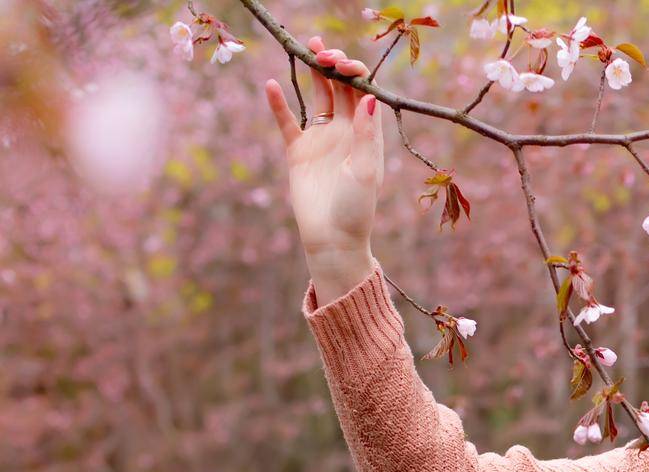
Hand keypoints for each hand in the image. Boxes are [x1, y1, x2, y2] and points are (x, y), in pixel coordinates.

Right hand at [263, 36, 382, 263]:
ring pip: (318, 97)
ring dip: (313, 73)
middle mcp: (346, 133)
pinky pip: (287, 121)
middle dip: (335, 65)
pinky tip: (272, 84)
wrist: (332, 239)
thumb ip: (367, 135)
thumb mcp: (365, 172)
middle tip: (322, 50)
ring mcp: (322, 139)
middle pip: (341, 89)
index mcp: (368, 136)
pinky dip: (279, 103)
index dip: (356, 74)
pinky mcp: (299, 151)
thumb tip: (370, 98)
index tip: (343, 65)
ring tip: (307, 49)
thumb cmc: (356, 209)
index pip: (364, 94)